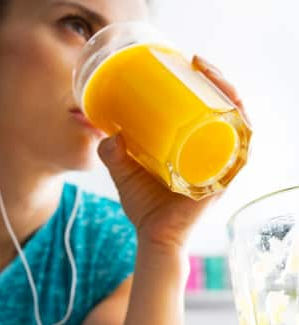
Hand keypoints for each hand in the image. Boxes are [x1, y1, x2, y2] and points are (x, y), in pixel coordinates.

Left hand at [98, 55, 249, 249]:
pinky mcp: (222, 180)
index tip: (191, 62)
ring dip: (229, 93)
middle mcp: (213, 154)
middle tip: (198, 62)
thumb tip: (107, 133)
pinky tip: (232, 106)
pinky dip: (240, 127)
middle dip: (218, 80)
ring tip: (209, 74)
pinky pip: (241, 150)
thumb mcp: (125, 173)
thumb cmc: (145, 208)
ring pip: (237, 121)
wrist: (153, 238)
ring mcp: (221, 166)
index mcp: (195, 149)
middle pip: (227, 108)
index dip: (207, 83)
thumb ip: (112, 154)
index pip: (209, 109)